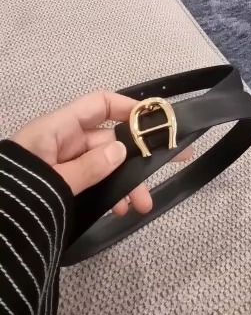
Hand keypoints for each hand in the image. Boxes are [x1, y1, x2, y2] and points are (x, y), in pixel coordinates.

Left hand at [12, 91, 190, 216]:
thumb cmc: (17, 197)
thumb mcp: (55, 181)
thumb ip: (90, 167)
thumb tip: (122, 151)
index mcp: (56, 129)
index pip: (99, 104)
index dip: (128, 107)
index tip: (157, 121)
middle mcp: (61, 142)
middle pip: (108, 140)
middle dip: (135, 158)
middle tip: (169, 166)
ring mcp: (61, 164)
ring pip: (103, 165)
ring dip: (124, 182)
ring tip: (141, 205)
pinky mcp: (59, 185)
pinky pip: (91, 181)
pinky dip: (107, 192)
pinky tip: (119, 210)